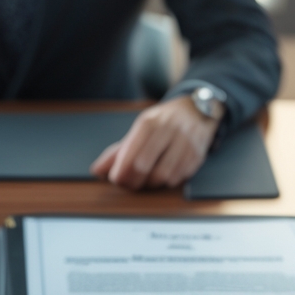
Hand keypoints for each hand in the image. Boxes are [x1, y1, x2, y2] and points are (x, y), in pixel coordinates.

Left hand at [91, 96, 217, 190]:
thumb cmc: (164, 122)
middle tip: (129, 183)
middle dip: (133, 181)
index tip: (116, 179)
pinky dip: (166, 181)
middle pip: (144, 166)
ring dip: (150, 183)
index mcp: (150, 122)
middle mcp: (169, 130)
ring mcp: (185, 143)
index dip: (121, 172)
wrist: (197, 111)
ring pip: (162, 176)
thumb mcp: (140, 128)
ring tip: (146, 179)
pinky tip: (163, 175)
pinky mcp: (197, 155)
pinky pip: (178, 178)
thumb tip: (97, 171)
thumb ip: (119, 151)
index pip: (131, 154)